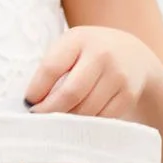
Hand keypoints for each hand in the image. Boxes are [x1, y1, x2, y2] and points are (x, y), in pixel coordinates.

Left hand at [25, 26, 162, 121]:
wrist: (133, 54)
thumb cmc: (89, 52)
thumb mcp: (71, 46)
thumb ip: (53, 66)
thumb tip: (32, 101)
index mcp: (79, 40)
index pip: (51, 68)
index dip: (36, 89)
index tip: (29, 102)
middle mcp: (101, 55)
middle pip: (70, 93)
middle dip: (50, 110)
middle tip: (39, 118)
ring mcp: (118, 76)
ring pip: (86, 110)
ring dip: (68, 120)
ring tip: (57, 119)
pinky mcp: (128, 95)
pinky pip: (102, 118)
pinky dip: (87, 123)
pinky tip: (79, 120)